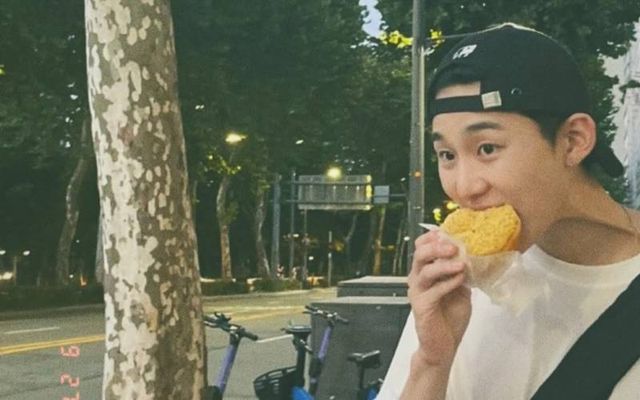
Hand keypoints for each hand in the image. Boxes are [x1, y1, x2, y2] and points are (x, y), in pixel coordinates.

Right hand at [408, 230, 470, 368]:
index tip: (448, 231)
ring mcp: (417, 292)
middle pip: (420, 254)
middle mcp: (417, 279)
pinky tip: (460, 279)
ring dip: (443, 264)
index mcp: (425, 271)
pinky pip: (433, 290)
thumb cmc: (450, 317)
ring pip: (424, 270)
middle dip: (436, 247)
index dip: (433, 237)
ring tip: (460, 263)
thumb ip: (462, 273)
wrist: (443, 345)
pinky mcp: (421, 306)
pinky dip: (447, 283)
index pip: (422, 247)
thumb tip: (473, 256)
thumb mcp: (460, 289)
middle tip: (454, 245)